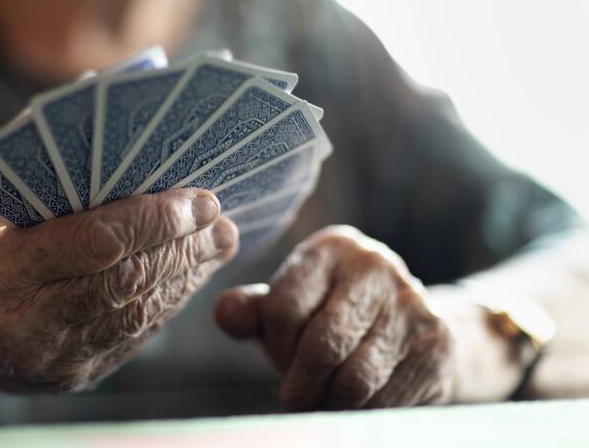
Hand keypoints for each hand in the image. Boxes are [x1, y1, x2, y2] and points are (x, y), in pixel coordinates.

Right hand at [0, 188, 237, 392]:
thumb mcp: (0, 223)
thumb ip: (61, 209)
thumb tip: (145, 176)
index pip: (92, 243)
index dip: (153, 219)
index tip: (196, 196)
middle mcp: (27, 323)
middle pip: (126, 281)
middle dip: (181, 244)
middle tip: (218, 214)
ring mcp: (55, 358)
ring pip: (140, 312)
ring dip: (188, 273)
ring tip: (219, 240)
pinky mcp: (78, 374)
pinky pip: (137, 335)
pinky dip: (172, 298)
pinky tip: (193, 272)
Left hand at [214, 225, 453, 409]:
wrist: (411, 330)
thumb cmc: (333, 318)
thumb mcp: (290, 308)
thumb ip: (253, 312)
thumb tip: (226, 313)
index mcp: (331, 248)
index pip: (284, 308)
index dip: (276, 347)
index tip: (281, 361)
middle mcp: (374, 265)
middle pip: (322, 344)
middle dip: (302, 385)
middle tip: (296, 399)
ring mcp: (411, 302)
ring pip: (355, 378)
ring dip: (331, 403)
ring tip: (323, 402)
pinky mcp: (435, 342)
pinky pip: (387, 396)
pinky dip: (364, 412)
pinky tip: (358, 402)